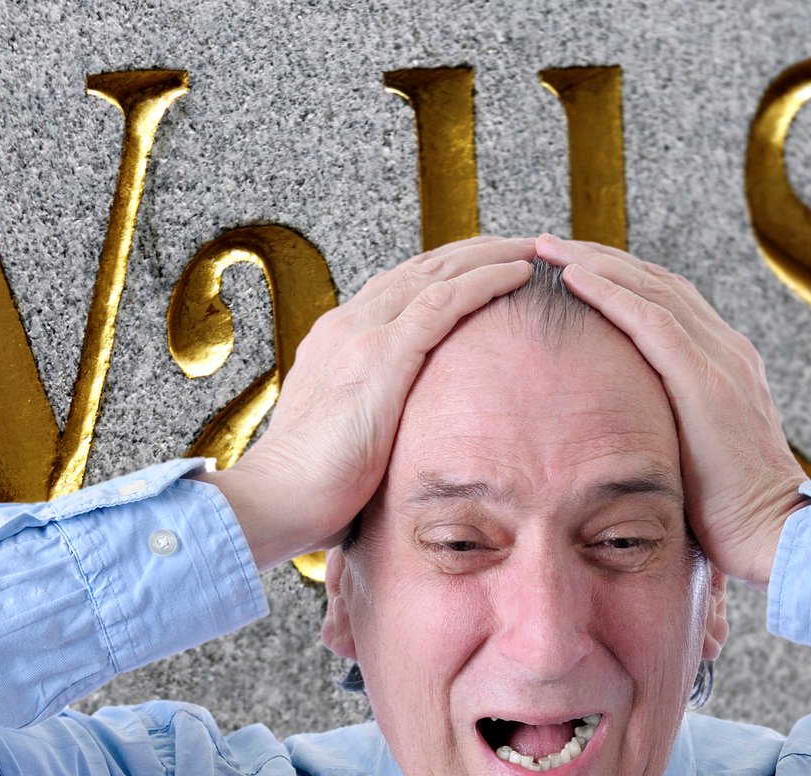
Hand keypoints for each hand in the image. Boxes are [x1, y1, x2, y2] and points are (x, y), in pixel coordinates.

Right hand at [208, 238, 537, 571]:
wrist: (277, 496)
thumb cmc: (311, 486)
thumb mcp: (347, 437)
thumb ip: (373, 420)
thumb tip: (400, 442)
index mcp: (338, 340)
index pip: (400, 288)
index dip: (446, 272)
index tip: (484, 268)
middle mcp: (349, 324)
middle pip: (422, 268)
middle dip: (474, 251)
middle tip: (520, 244)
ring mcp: (363, 333)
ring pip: (438, 272)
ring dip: (490, 254)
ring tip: (533, 248)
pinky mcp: (382, 353)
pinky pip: (445, 301)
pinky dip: (485, 281)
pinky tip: (518, 273)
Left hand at [532, 234, 809, 587]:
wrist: (777, 534)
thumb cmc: (731, 514)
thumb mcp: (693, 456)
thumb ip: (667, 429)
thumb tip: (619, 435)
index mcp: (726, 365)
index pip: (667, 302)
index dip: (619, 279)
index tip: (572, 268)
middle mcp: (728, 351)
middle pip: (657, 283)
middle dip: (602, 259)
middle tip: (549, 243)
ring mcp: (721, 361)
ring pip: (651, 289)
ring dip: (595, 263)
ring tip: (548, 247)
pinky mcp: (707, 381)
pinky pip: (651, 320)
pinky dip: (609, 292)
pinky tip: (571, 277)